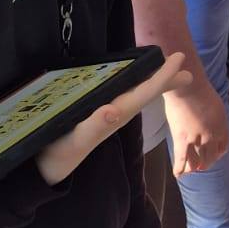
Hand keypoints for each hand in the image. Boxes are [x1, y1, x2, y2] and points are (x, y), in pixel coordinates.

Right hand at [36, 53, 189, 185]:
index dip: (163, 75)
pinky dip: (128, 85)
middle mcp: (115, 112)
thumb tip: (113, 111)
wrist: (45, 169)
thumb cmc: (59, 152)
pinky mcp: (93, 114)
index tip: (179, 58)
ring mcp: (105, 114)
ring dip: (149, 80)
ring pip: (133, 93)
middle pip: (145, 91)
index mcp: (115, 114)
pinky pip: (118, 95)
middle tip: (182, 59)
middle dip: (163, 77)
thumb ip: (94, 126)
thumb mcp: (76, 140)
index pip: (145, 92)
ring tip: (163, 68)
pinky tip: (129, 81)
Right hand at [164, 86, 228, 175]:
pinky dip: (179, 168)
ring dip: (193, 167)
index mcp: (221, 126)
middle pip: (210, 156)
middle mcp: (212, 136)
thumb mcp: (215, 103)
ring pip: (196, 160)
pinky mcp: (182, 139)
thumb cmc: (199, 88)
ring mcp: (197, 139)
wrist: (187, 85)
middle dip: (206, 163)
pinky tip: (177, 174)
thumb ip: (214, 115)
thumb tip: (210, 118)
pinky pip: (181, 158)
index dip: (218, 153)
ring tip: (190, 170)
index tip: (214, 155)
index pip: (223, 146)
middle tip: (202, 167)